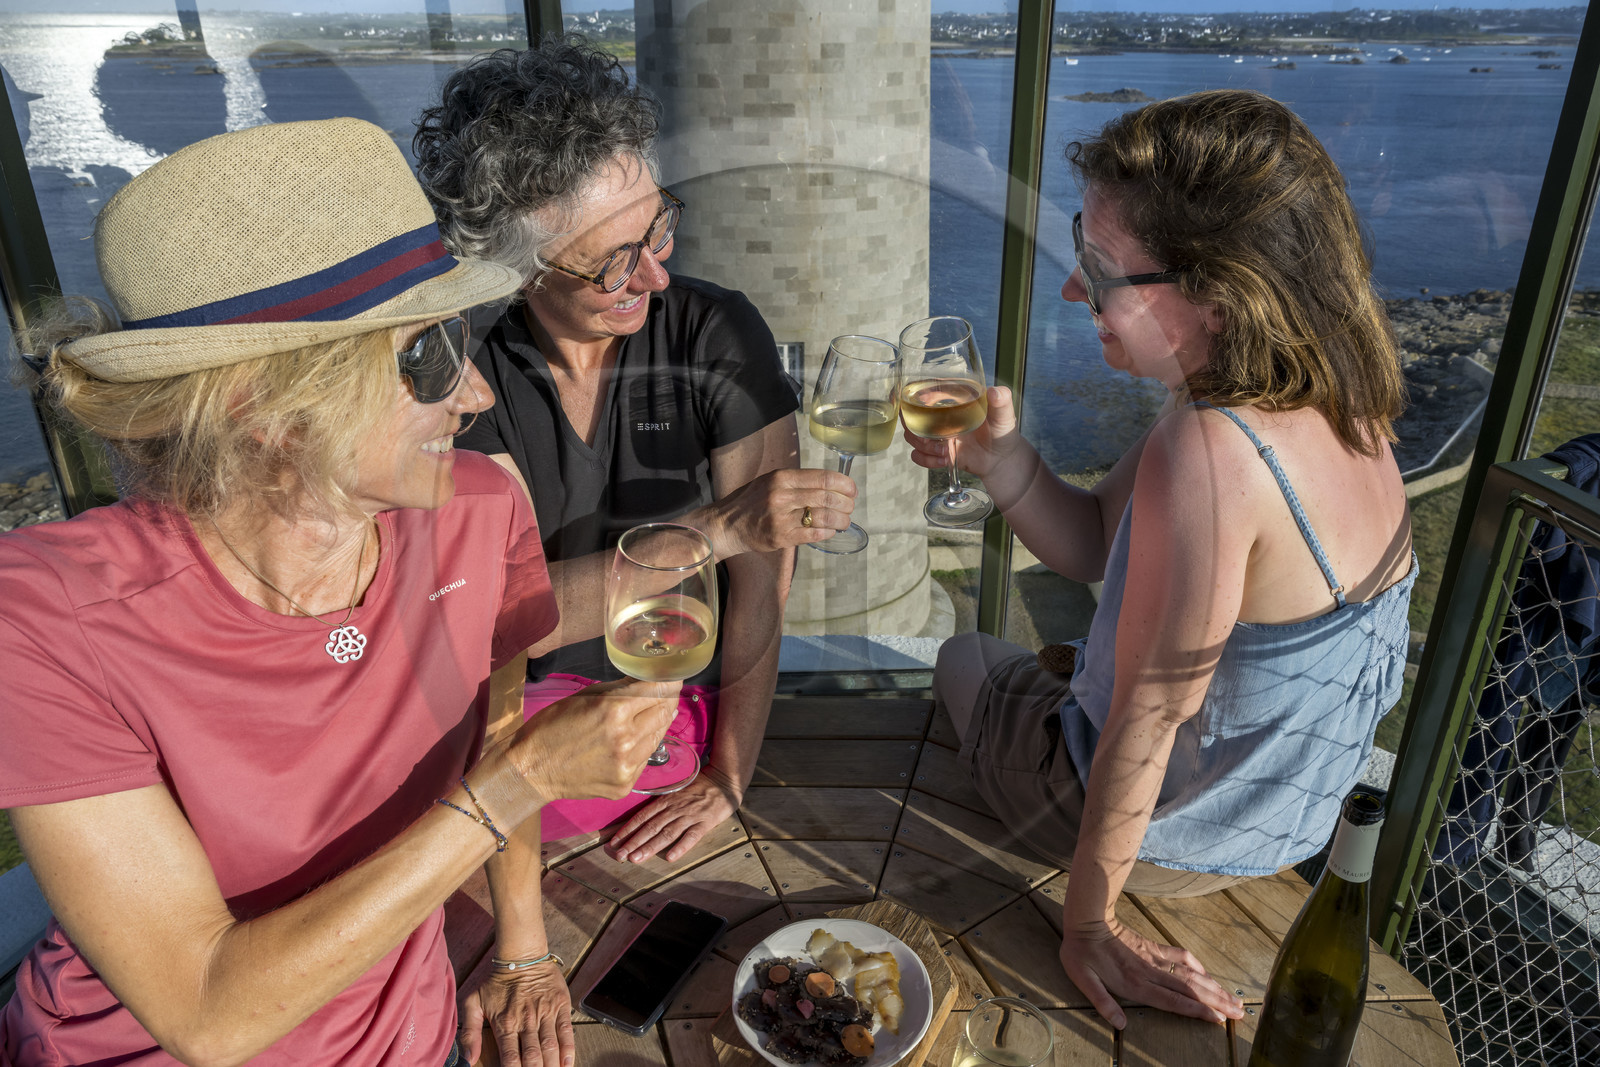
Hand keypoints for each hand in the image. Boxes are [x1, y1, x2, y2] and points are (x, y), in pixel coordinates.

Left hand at [458, 964, 574, 1066]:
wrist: (522, 956)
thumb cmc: (496, 982)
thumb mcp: (474, 1002)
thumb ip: (469, 1032)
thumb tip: (468, 1059)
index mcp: (505, 1024)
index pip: (510, 1059)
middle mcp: (526, 1022)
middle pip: (533, 1057)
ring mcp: (545, 1015)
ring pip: (550, 1047)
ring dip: (551, 1065)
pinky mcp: (560, 1007)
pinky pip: (566, 1032)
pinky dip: (568, 1049)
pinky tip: (567, 1063)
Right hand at [509, 678, 680, 806]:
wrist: (531, 769)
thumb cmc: (553, 726)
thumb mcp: (586, 697)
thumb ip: (621, 689)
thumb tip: (648, 680)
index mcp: (615, 710)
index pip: (659, 690)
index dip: (670, 680)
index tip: (674, 676)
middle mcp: (626, 738)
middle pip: (664, 713)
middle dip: (668, 700)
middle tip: (668, 692)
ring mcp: (627, 765)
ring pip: (658, 737)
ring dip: (656, 724)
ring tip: (649, 716)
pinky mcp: (624, 785)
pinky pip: (644, 760)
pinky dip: (641, 748)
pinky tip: (629, 742)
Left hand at [604, 766, 740, 863]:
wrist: (723, 780)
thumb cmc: (698, 788)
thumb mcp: (676, 792)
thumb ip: (661, 805)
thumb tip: (642, 820)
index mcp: (666, 800)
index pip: (642, 816)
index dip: (627, 830)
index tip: (614, 842)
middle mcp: (675, 808)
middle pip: (651, 827)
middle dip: (633, 842)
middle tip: (620, 856)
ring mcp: (690, 816)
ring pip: (667, 833)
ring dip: (650, 847)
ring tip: (636, 858)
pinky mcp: (705, 823)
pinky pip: (692, 836)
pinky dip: (681, 847)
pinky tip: (671, 858)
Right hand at [691, 468, 857, 556]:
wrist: (727, 524)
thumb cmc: (752, 501)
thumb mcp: (771, 481)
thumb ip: (797, 481)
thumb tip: (831, 484)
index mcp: (782, 477)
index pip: (823, 477)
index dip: (844, 484)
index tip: (852, 489)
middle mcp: (782, 496)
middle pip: (827, 498)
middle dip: (845, 504)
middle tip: (850, 507)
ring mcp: (782, 518)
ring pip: (824, 518)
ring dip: (840, 520)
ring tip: (844, 521)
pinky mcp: (781, 537)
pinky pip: (813, 535)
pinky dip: (827, 533)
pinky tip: (830, 531)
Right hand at [902, 385, 1022, 479]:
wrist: (1001, 458)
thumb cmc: (1002, 431)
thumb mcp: (1004, 415)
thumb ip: (1002, 402)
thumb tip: (995, 392)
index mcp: (953, 400)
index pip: (927, 391)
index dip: (919, 394)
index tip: (924, 401)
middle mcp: (940, 415)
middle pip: (910, 414)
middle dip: (914, 426)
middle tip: (929, 437)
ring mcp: (936, 434)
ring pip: (911, 436)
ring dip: (923, 446)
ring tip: (944, 452)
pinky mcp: (936, 452)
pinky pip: (918, 455)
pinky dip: (926, 460)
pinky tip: (944, 461)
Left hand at [1058, 916, 1243, 1028]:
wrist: (1086, 919)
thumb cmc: (1081, 953)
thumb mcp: (1084, 980)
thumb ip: (1103, 1003)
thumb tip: (1121, 1025)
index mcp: (1136, 983)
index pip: (1173, 1001)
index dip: (1198, 1011)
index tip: (1219, 1020)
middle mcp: (1151, 971)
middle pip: (1190, 989)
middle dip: (1217, 1002)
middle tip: (1240, 1013)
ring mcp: (1154, 957)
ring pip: (1190, 974)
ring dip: (1214, 987)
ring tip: (1234, 998)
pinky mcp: (1153, 946)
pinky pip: (1181, 956)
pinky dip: (1197, 966)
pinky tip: (1208, 975)